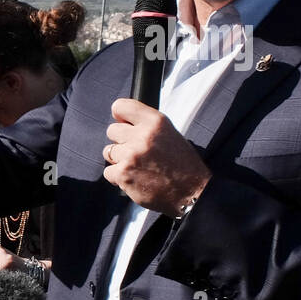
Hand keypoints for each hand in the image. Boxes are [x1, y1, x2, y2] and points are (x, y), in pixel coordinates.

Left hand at [103, 98, 210, 214]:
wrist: (192, 192)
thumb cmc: (182, 165)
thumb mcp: (169, 134)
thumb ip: (146, 126)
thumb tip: (123, 122)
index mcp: (155, 122)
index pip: (121, 107)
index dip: (120, 116)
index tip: (123, 123)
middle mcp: (142, 136)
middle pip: (112, 130)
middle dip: (121, 141)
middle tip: (136, 151)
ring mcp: (131, 155)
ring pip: (108, 151)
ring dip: (118, 159)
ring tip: (137, 166)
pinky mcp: (123, 174)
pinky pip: (108, 171)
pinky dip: (118, 177)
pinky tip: (135, 179)